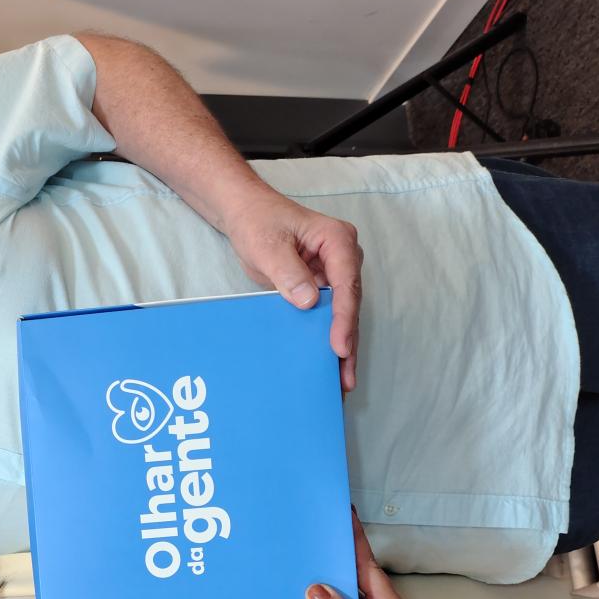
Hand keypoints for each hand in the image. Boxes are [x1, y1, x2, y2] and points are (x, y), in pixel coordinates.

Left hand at [219, 187, 362, 392]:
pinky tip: (326, 364)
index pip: (346, 284)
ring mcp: (335, 273)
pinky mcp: (323, 286)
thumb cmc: (258, 222)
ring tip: (341, 382)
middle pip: (350, 304)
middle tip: (345, 378)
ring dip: (341, 346)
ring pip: (343, 314)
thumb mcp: (268, 246)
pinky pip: (328, 315)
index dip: (343, 318)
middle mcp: (343, 257)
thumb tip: (310, 302)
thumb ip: (288, 272)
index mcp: (337, 240)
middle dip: (347, 341)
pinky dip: (326, 338)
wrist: (247, 215)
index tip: (339, 347)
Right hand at [304, 511, 415, 598]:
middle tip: (320, 527)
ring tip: (312, 551)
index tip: (345, 516)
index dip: (357, 543)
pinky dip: (328, 596)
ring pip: (351, 590)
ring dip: (333, 573)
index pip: (371, 570)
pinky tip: (312, 590)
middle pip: (361, 575)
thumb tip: (316, 588)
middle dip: (342, 551)